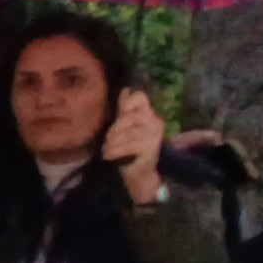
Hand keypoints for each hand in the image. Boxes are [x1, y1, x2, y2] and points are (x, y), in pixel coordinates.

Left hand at [104, 87, 164, 203]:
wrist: (139, 173)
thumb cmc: (129, 149)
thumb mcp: (124, 127)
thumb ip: (124, 110)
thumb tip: (125, 89)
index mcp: (149, 114)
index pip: (140, 97)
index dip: (127, 104)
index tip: (118, 116)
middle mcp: (156, 122)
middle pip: (130, 116)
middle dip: (114, 129)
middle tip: (108, 140)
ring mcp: (155, 135)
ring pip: (128, 133)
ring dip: (112, 143)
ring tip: (106, 150)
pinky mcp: (152, 148)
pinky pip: (129, 146)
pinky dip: (115, 151)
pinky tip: (109, 156)